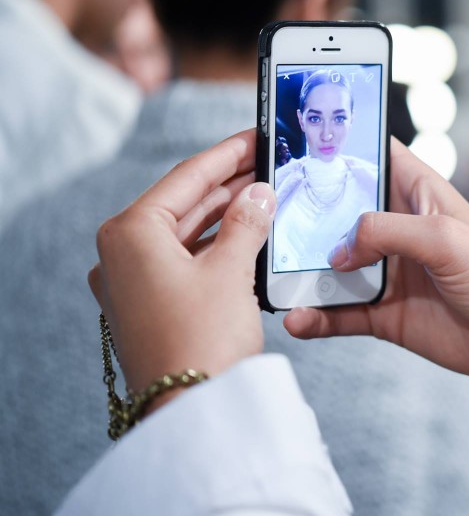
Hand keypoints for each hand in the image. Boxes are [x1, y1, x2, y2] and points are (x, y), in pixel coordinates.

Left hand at [89, 129, 275, 397]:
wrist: (191, 408)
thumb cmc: (203, 339)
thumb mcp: (232, 271)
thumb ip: (247, 223)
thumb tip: (260, 193)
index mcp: (131, 233)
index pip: (186, 178)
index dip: (227, 155)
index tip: (255, 137)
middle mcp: (121, 253)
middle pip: (183, 203)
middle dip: (229, 185)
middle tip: (269, 164)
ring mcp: (131, 282)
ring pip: (185, 233)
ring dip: (226, 216)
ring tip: (267, 196)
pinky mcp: (147, 305)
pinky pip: (184, 260)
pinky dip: (217, 246)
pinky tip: (249, 236)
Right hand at [284, 139, 468, 381]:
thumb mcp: (443, 236)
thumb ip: (386, 231)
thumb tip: (339, 249)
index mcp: (414, 192)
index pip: (368, 155)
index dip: (334, 146)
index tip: (290, 143)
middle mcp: (396, 228)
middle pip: (335, 212)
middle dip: (301, 213)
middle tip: (262, 217)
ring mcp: (387, 271)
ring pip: (330, 265)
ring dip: (301, 270)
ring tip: (268, 274)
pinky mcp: (384, 312)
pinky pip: (339, 312)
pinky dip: (316, 316)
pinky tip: (298, 319)